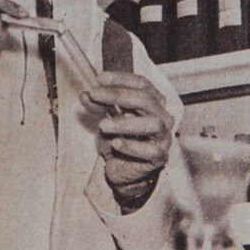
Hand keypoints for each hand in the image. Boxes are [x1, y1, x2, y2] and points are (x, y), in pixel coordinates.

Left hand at [80, 71, 174, 209]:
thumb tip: (85, 94)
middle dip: (119, 95)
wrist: (123, 170)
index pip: (143, 84)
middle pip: (146, 100)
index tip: (100, 79)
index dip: (122, 79)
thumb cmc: (119, 140)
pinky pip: (150, 150)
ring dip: (125, 123)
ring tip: (102, 125)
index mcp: (153, 102)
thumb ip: (97, 106)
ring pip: (152, 124)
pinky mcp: (160, 157)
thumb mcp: (105, 119)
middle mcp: (162, 117)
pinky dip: (132, 146)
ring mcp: (164, 137)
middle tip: (96, 94)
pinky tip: (115, 143)